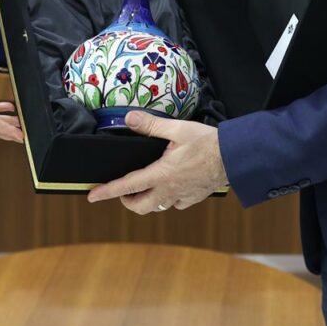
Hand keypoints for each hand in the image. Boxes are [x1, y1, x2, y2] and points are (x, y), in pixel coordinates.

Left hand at [86, 111, 226, 213]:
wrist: (234, 157)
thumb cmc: (207, 142)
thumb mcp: (176, 128)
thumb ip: (150, 125)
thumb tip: (128, 118)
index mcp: (161, 175)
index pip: (127, 186)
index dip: (107, 192)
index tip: (92, 196)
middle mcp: (169, 190)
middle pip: (140, 207)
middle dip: (127, 201)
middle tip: (125, 189)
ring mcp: (182, 197)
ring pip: (157, 206)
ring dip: (148, 198)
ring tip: (148, 185)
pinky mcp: (194, 198)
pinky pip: (176, 204)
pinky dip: (169, 198)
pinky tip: (172, 185)